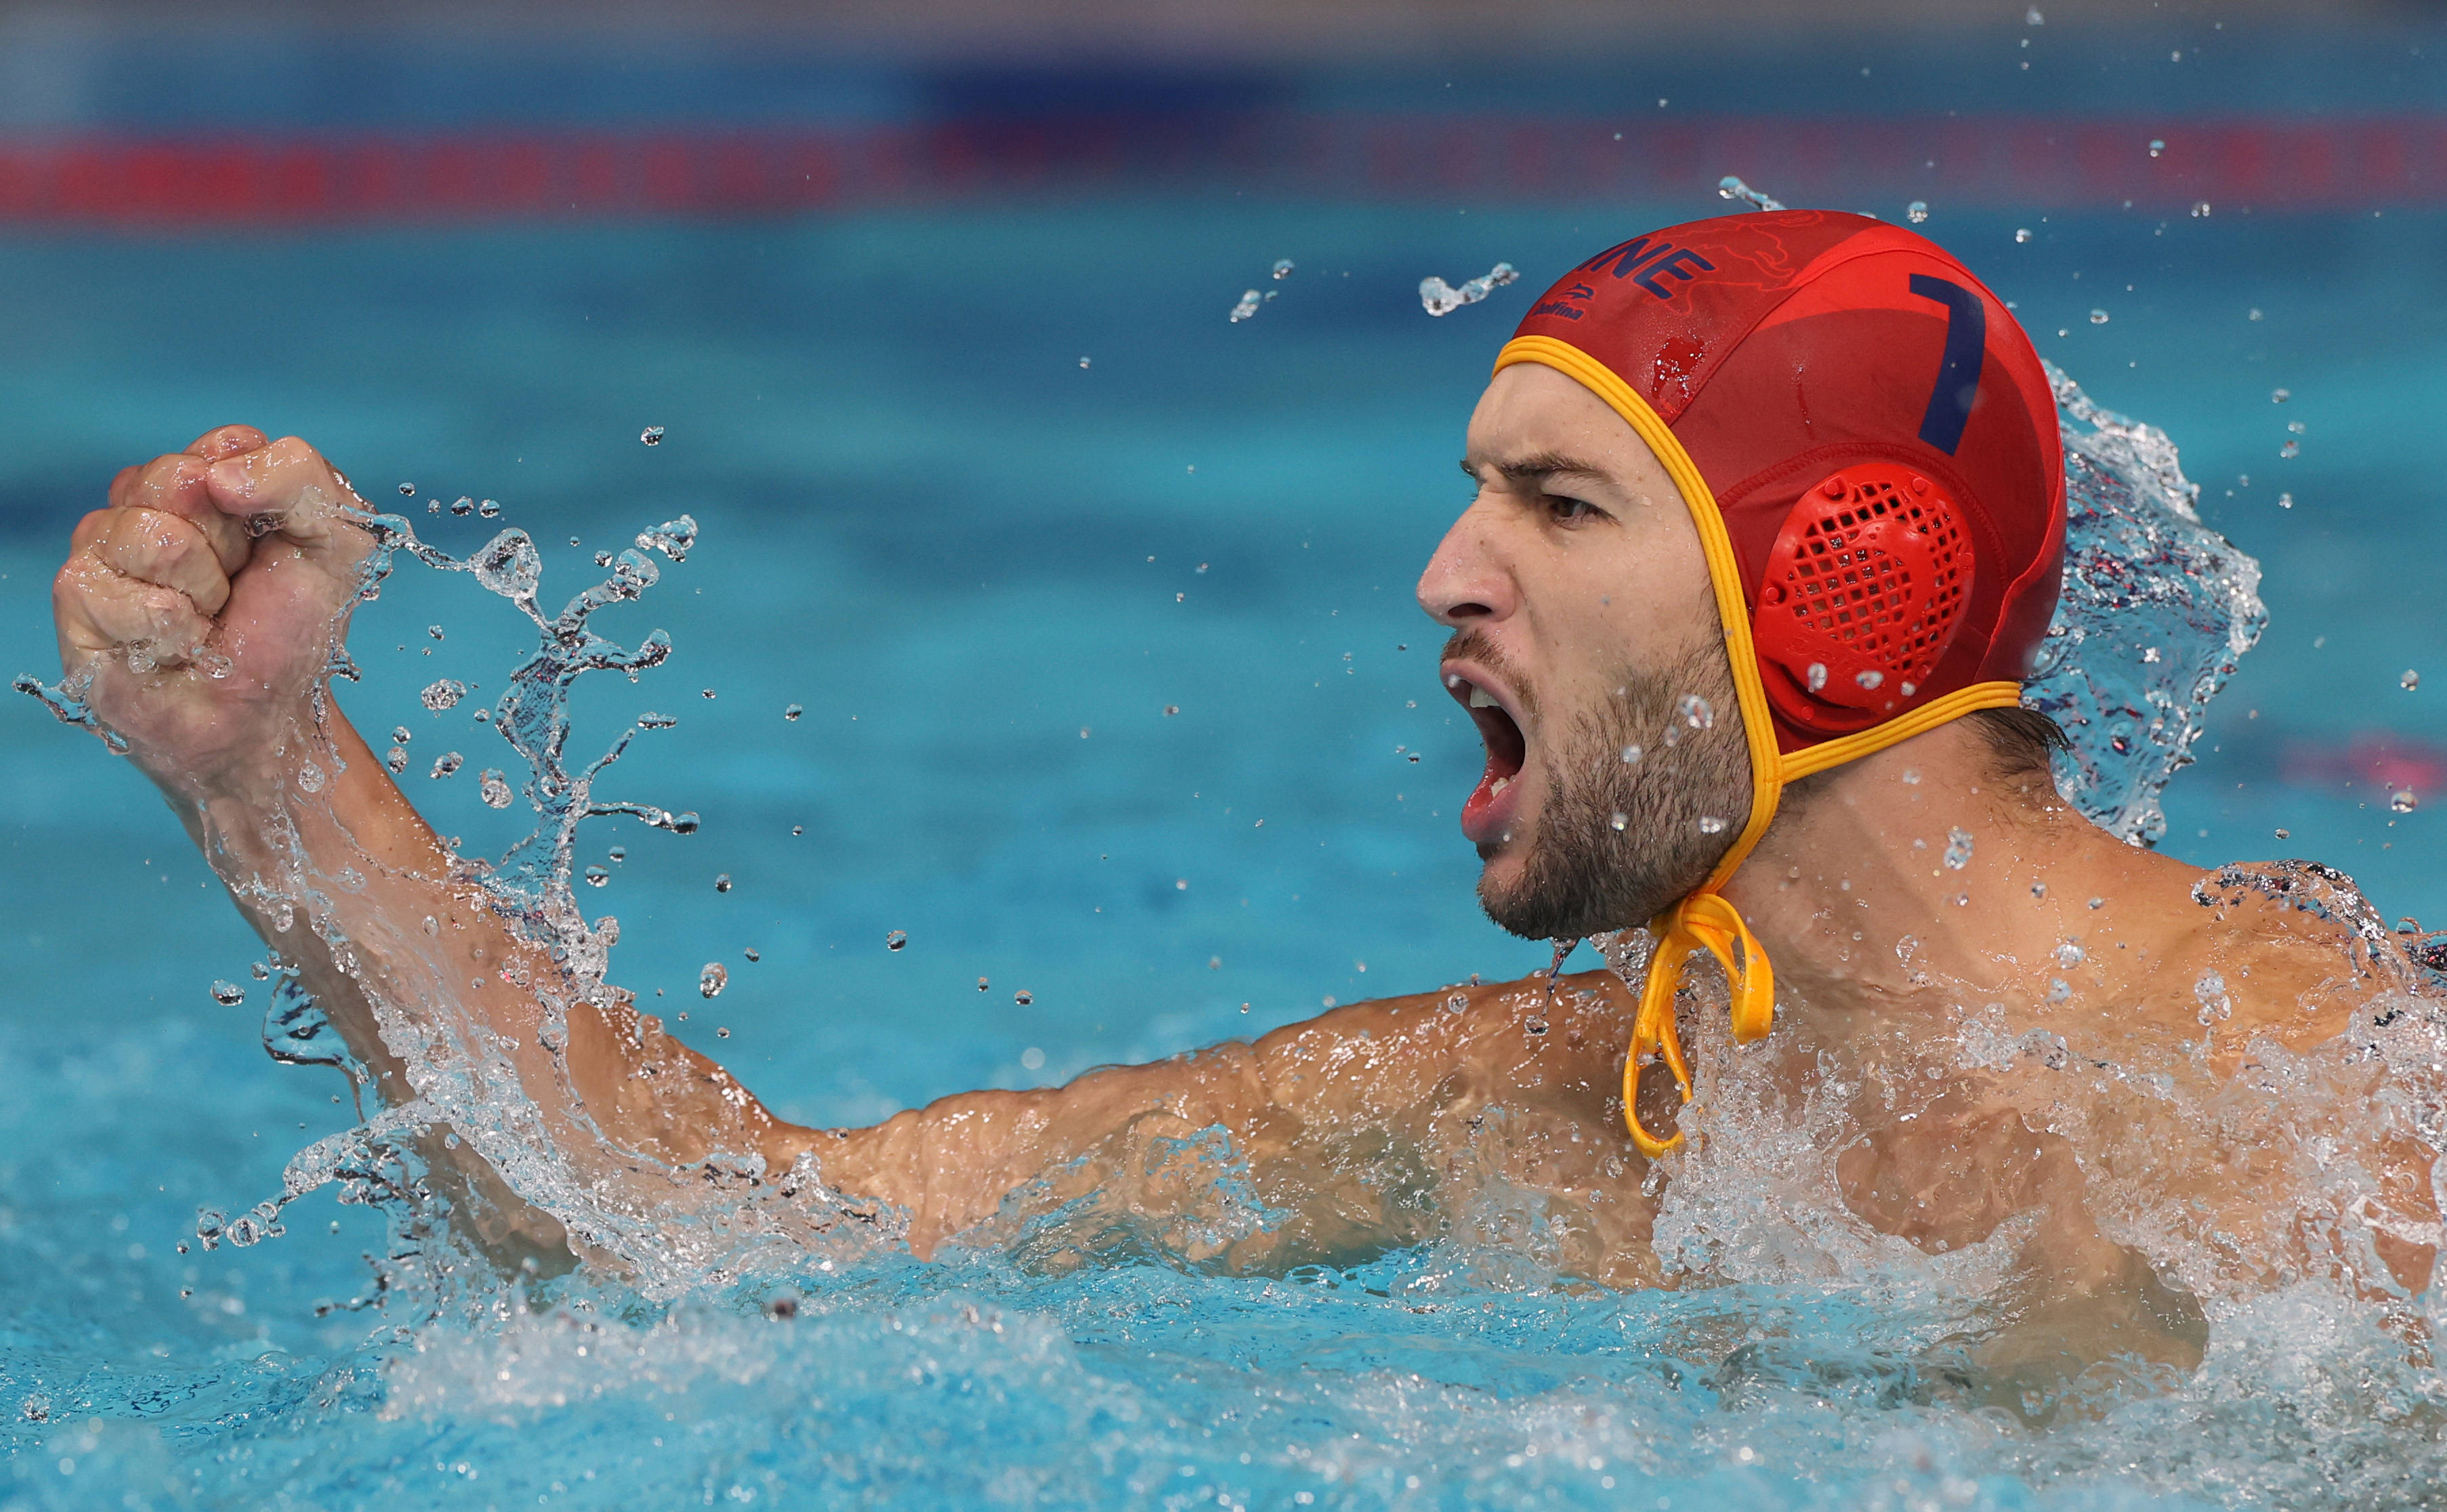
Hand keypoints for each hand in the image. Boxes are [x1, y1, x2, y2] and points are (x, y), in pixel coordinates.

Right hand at [50, 426, 377, 796]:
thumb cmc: (293, 632)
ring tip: (207, 621)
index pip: (225, 446)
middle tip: (239, 588)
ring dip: (201, 590)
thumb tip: (219, 474)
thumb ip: (302, 478)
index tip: (272, 544)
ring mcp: (106, 550)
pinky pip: (119, 591)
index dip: (260, 501)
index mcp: (210, 481)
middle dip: (229, 545)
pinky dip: (166, 628)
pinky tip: (177, 646)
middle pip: (179, 478)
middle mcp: (149, 505)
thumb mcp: (337, 544)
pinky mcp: (78, 601)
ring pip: (149, 534)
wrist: (267, 718)